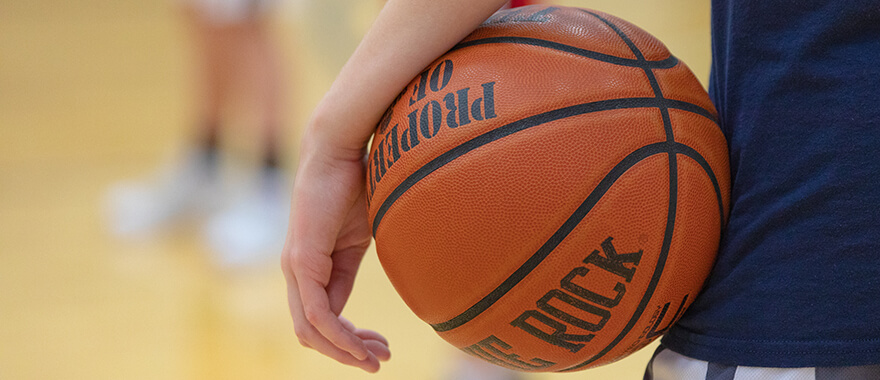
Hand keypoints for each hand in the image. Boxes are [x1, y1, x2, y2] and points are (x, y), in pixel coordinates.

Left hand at [281, 138, 390, 371]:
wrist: (341, 148)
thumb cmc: (354, 184)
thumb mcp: (358, 239)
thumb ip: (348, 270)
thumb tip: (356, 301)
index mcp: (310, 268)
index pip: (323, 321)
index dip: (351, 341)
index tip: (382, 348)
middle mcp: (297, 272)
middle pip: (311, 333)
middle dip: (346, 354)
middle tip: (379, 361)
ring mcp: (296, 268)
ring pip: (311, 331)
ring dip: (344, 351)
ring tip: (376, 359)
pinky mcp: (302, 260)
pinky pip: (317, 313)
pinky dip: (339, 336)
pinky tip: (361, 345)